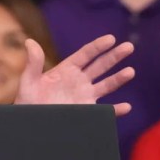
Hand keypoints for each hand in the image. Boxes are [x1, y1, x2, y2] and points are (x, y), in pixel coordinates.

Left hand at [14, 34, 134, 115]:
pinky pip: (105, 111)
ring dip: (118, 79)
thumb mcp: (29, 80)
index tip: (111, 38)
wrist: (31, 120)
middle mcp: (79, 81)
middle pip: (100, 66)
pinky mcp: (87, 111)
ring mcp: (85, 96)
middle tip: (129, 47)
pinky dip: (116, 110)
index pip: (86, 54)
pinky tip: (126, 107)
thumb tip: (30, 41)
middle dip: (114, 56)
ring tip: (130, 71)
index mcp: (67, 69)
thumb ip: (33, 63)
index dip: (98, 46)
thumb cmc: (28, 99)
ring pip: (106, 85)